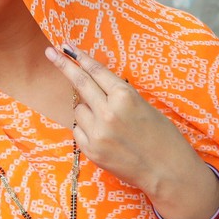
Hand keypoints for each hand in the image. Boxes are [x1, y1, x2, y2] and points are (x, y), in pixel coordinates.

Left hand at [46, 45, 218, 218]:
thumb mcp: (144, 106)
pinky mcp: (91, 150)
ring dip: (86, 109)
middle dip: (63, 65)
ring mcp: (97, 132)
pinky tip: (105, 136)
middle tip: (50, 52)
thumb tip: (92, 83)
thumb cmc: (162, 136)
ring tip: (109, 122)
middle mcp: (108, 112)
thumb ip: (118, 95)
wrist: (167, 170)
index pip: (96, 71)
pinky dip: (86, 128)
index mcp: (125, 96)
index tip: (66, 48)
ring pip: (78, 109)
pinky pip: (78, 130)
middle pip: (79, 83)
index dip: (80, 57)